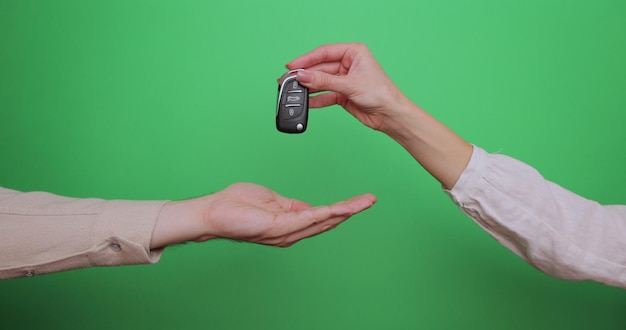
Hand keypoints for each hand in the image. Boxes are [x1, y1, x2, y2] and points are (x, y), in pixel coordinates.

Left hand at [151, 182, 375, 247]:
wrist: (213, 212)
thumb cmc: (235, 205)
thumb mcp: (270, 199)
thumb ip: (290, 204)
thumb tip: (306, 207)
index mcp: (289, 222)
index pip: (321, 216)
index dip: (341, 208)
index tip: (359, 200)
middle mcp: (291, 231)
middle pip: (327, 221)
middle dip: (351, 210)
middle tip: (371, 200)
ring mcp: (286, 231)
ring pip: (323, 221)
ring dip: (346, 211)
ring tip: (364, 202)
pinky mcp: (280, 227)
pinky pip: (309, 219)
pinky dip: (328, 213)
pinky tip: (342, 208)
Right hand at [287, 43, 471, 188]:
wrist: (391, 115)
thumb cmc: (381, 93)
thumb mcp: (350, 85)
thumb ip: (324, 81)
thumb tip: (303, 76)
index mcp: (354, 52)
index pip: (324, 52)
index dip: (306, 59)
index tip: (292, 66)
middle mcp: (348, 64)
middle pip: (320, 68)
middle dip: (305, 76)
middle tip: (288, 81)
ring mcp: (345, 80)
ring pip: (321, 82)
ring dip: (308, 88)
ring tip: (293, 92)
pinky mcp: (343, 94)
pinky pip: (325, 95)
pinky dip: (315, 99)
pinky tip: (306, 102)